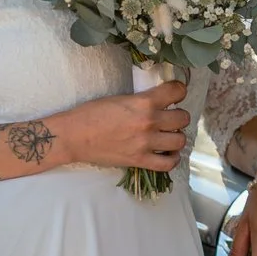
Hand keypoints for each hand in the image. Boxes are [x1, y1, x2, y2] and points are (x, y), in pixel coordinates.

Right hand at [59, 80, 188, 171]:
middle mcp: (149, 122)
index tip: (176, 94)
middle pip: (183, 118)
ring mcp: (146, 143)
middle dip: (178, 116)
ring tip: (167, 136)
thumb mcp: (120, 98)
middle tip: (169, 118)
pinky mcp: (140, 160)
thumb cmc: (91, 114)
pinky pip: (168, 164)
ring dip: (176, 137)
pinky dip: (172, 159)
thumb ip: (142, 100)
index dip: (179, 91)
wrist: (73, 136)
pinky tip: (167, 153)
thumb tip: (159, 102)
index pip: (177, 91)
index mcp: (144, 102)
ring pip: (180, 141)